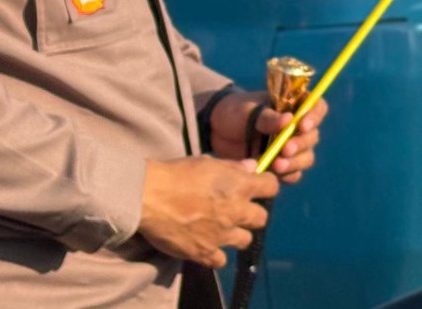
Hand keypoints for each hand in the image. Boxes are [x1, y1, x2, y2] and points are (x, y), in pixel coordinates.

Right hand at [137, 156, 281, 267]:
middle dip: (252, 213)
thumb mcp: (207, 162)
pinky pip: (221, 260)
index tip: (258, 187)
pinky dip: (216, 254)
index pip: (272, 187)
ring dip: (237, 234)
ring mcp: (222, 235)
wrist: (149, 197)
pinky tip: (207, 245)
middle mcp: (236, 212)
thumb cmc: (176, 174)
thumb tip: (252, 166)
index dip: (266, 186)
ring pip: (245, 240)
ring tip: (222, 229)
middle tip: (237, 210)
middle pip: (261, 218)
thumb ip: (232, 166)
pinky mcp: (205, 252)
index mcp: (240, 186)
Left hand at [207, 93, 327, 181]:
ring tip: (276, 165)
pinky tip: (273, 174)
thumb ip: (266, 117)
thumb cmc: (234, 111)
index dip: (314, 116)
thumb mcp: (247, 110)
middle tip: (285, 149)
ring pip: (306, 157)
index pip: (316, 107)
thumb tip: (288, 120)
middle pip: (312, 136)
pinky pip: (293, 174)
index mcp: (293, 106)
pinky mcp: (281, 165)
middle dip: (301, 144)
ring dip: (296, 162)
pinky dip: (287, 175)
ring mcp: (290, 147)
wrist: (215, 130)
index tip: (302, 125)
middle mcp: (297, 127)